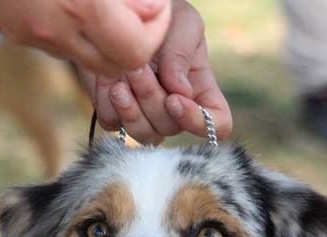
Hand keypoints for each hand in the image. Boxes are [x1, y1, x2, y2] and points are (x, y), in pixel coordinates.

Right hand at [0, 0, 171, 75]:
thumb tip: (153, 8)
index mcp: (82, 6)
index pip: (138, 49)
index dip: (156, 29)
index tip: (156, 3)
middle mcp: (58, 29)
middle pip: (119, 66)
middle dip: (139, 42)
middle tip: (143, 11)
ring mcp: (35, 36)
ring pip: (91, 61)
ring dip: (113, 41)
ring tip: (117, 9)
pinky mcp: (19, 34)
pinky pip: (64, 47)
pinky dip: (83, 34)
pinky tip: (81, 5)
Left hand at [78, 0, 232, 143]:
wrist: (123, 8)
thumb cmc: (165, 14)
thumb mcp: (183, 22)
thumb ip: (182, 54)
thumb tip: (178, 90)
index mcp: (201, 89)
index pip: (218, 125)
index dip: (199, 122)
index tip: (175, 99)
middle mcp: (176, 108)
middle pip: (172, 128)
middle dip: (153, 100)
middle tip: (139, 68)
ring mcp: (146, 114)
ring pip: (145, 135)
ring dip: (132, 110)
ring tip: (121, 80)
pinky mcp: (116, 110)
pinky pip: (114, 124)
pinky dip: (109, 106)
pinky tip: (108, 81)